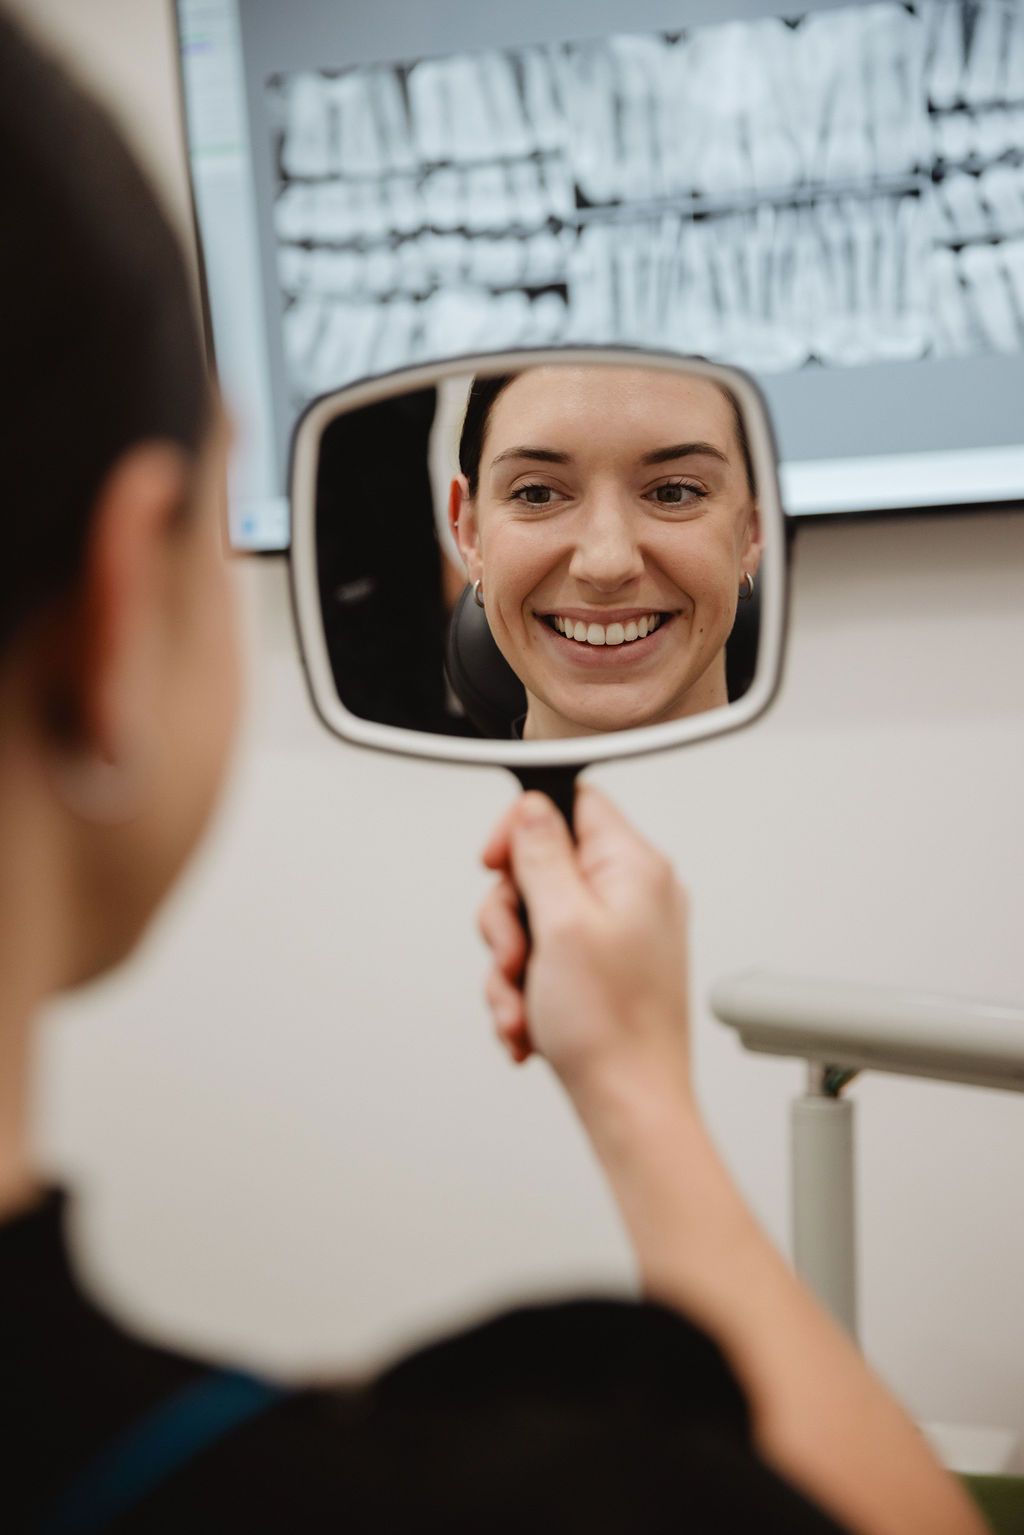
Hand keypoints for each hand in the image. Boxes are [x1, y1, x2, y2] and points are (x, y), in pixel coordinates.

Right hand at [478, 786, 690, 1102]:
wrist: (631, 1106)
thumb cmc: (611, 1027)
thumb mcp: (562, 924)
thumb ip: (541, 854)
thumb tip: (531, 807)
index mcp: (634, 868)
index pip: (571, 802)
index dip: (522, 826)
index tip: (495, 865)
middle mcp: (633, 893)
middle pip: (539, 867)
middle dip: (509, 919)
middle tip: (514, 957)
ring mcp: (619, 932)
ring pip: (533, 920)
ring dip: (511, 966)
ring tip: (520, 1007)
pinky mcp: (604, 968)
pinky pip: (545, 959)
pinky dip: (526, 991)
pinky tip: (529, 1027)